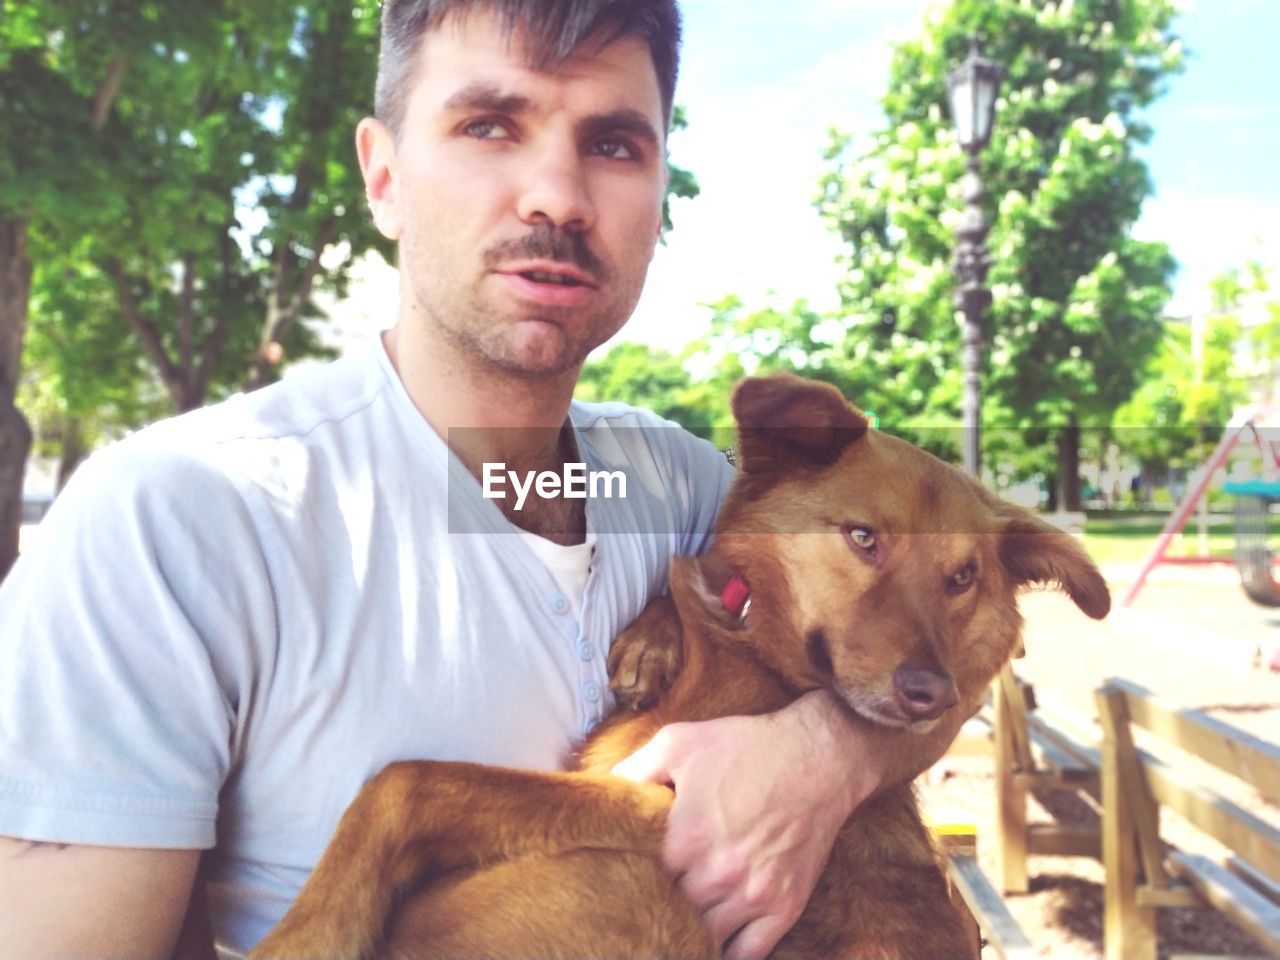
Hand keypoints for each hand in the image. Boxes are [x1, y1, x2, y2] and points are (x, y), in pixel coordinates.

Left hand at [611, 691, 875, 959]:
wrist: (819, 756)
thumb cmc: (746, 745)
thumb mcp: (679, 742)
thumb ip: (634, 770)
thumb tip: (601, 793)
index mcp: (686, 837)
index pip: (641, 880)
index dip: (632, 877)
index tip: (625, 874)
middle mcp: (719, 873)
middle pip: (671, 911)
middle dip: (660, 904)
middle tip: (651, 899)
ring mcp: (754, 894)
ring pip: (706, 936)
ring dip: (691, 929)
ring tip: (678, 919)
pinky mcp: (785, 906)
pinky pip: (749, 954)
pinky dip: (728, 952)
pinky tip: (714, 941)